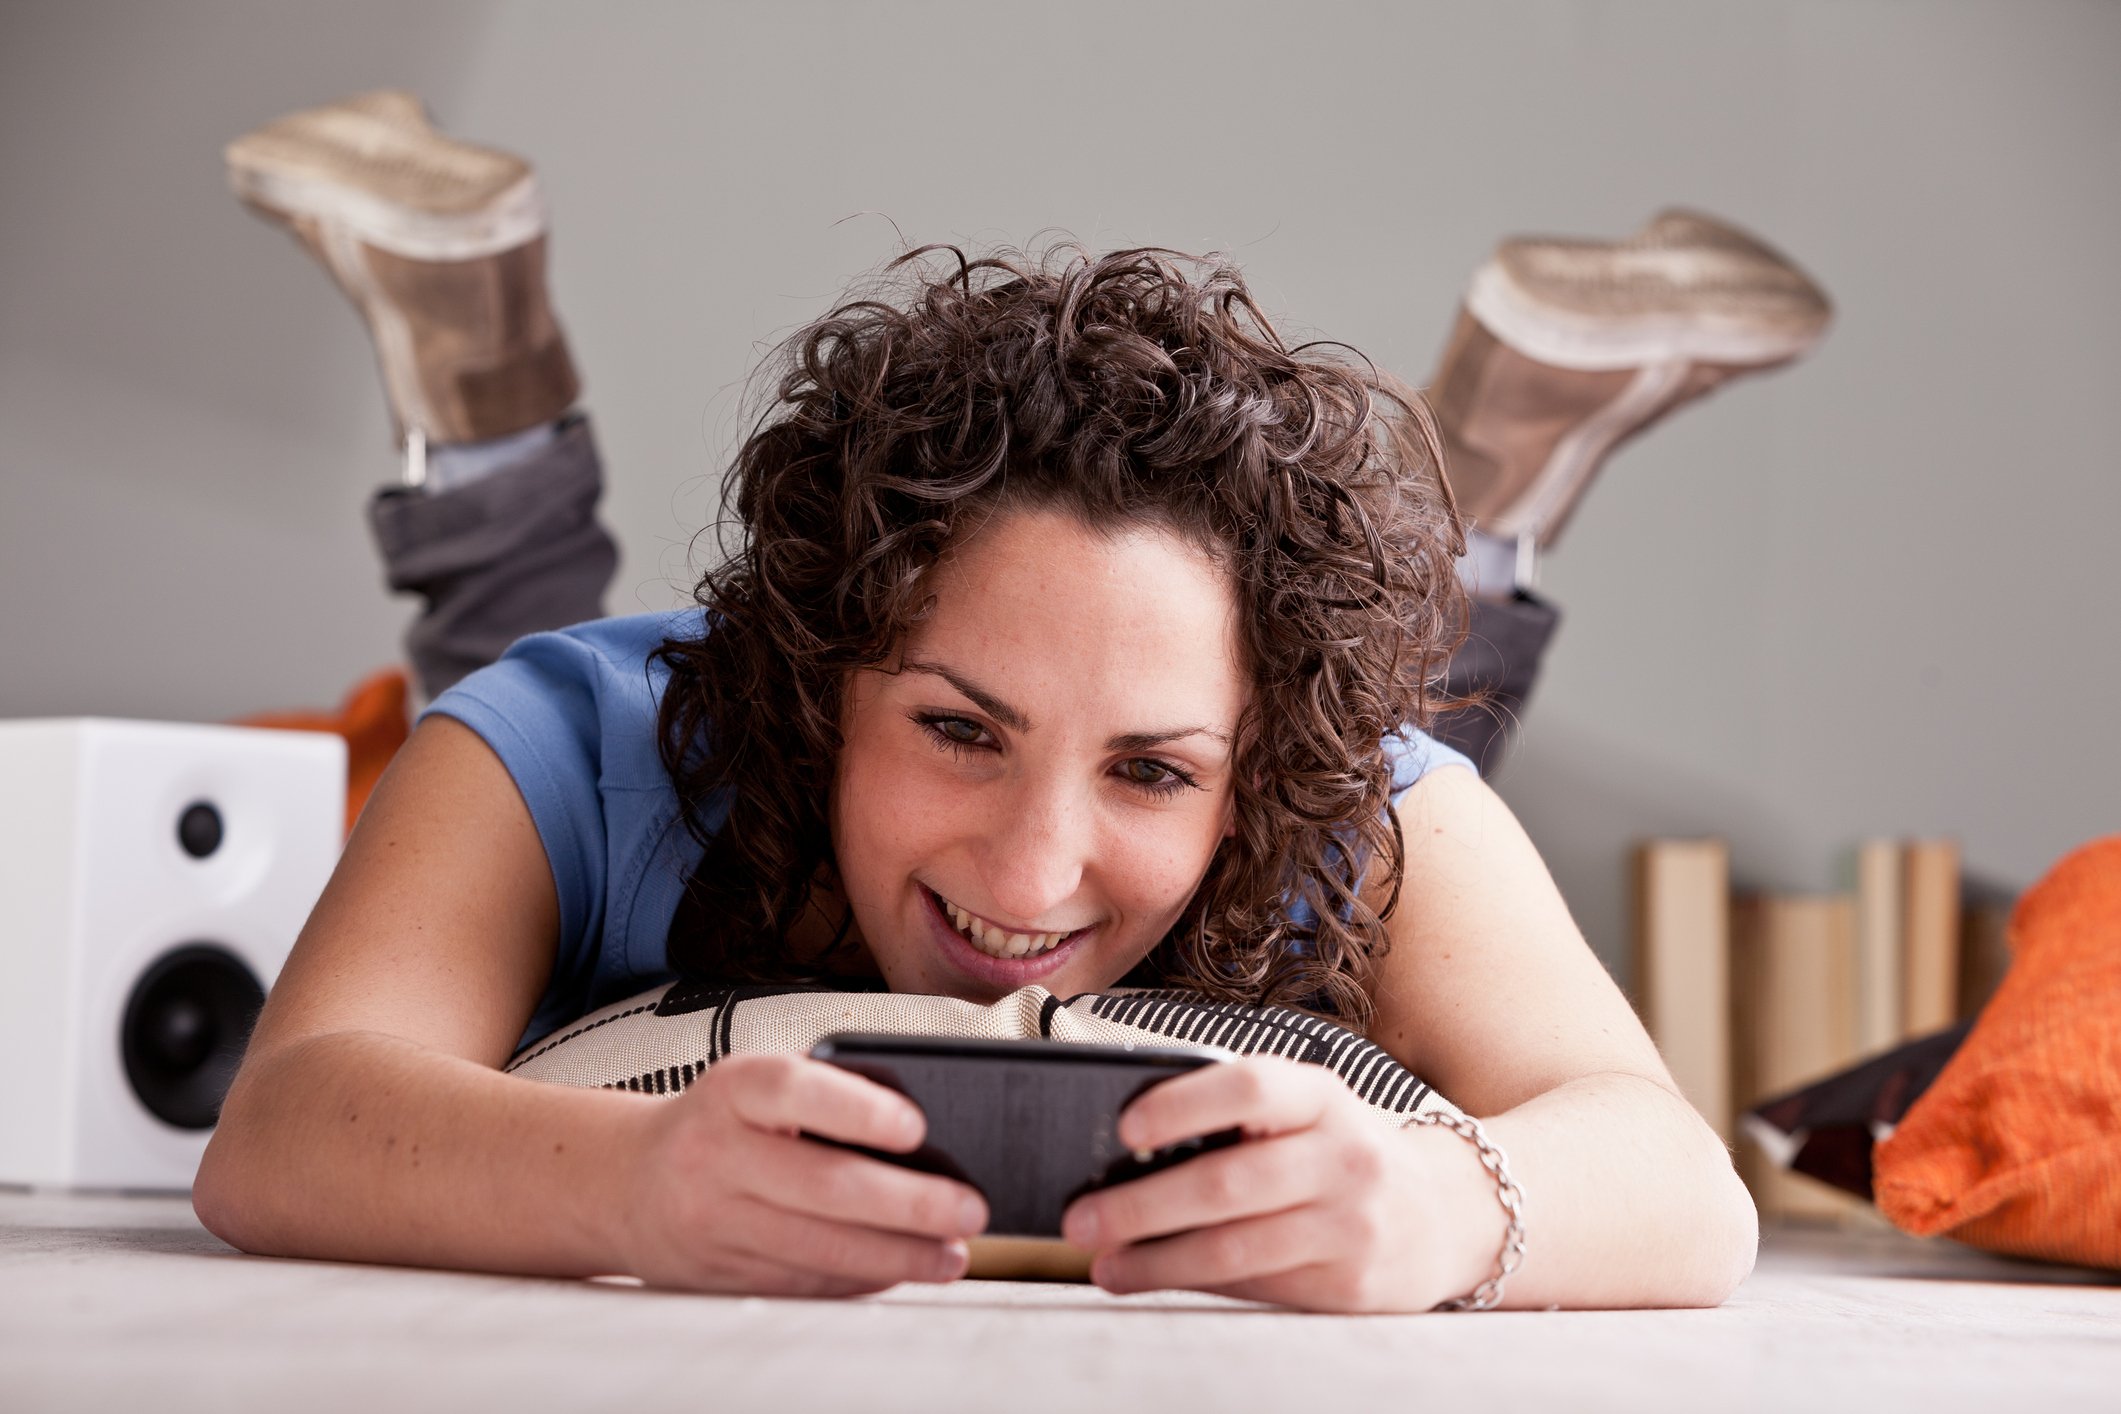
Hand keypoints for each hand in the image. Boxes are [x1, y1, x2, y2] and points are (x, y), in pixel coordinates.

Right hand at [613, 1052, 988, 1296]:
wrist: (627, 1180)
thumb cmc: (722, 1122)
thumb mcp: (756, 1085)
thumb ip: (826, 1094)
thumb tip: (930, 1136)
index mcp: (732, 1090)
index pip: (794, 1090)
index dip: (856, 1108)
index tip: (918, 1125)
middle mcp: (715, 1153)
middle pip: (822, 1185)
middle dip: (908, 1204)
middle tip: (969, 1208)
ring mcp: (714, 1221)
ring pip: (819, 1249)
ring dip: (898, 1255)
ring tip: (952, 1253)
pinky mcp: (720, 1274)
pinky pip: (804, 1284)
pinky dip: (861, 1280)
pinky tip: (902, 1268)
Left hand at [1060, 1056, 1493, 1311]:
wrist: (1447, 1214)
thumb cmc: (1342, 1152)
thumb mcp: (1309, 1115)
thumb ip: (1238, 1123)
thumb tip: (1125, 1157)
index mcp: (1324, 1096)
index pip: (1250, 1086)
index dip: (1183, 1103)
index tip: (1123, 1127)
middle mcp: (1345, 1156)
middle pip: (1228, 1182)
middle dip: (1142, 1205)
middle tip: (1080, 1220)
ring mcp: (1353, 1225)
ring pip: (1236, 1249)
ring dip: (1157, 1261)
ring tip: (1103, 1264)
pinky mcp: (1351, 1285)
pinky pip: (1257, 1286)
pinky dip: (1196, 1283)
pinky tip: (1155, 1277)